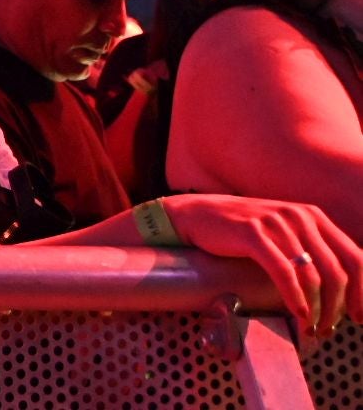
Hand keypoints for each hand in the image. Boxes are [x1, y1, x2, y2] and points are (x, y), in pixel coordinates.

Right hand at [166, 194, 362, 335]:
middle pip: (337, 271)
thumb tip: (339, 289)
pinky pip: (284, 272)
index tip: (359, 317)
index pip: (355, 257)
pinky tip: (298, 313)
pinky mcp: (253, 233)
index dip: (362, 292)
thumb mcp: (283, 232)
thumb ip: (309, 249)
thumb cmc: (242, 230)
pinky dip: (295, 297)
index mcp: (313, 217)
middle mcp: (299, 216)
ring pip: (313, 275)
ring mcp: (276, 223)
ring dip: (316, 309)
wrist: (197, 215)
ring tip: (310, 328)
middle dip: (338, 308)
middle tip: (328, 329)